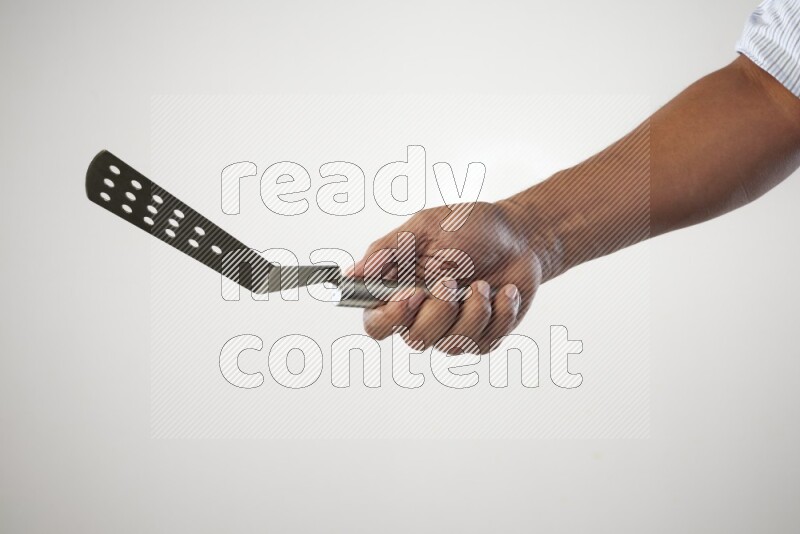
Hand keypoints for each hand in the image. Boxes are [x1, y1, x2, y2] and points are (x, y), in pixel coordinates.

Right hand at [351, 201, 543, 353]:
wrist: (517, 235)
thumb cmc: (466, 227)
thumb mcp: (423, 228)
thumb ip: (387, 251)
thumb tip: (352, 273)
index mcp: (398, 291)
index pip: (377, 324)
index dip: (391, 317)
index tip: (413, 293)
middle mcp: (421, 316)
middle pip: (416, 339)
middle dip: (439, 312)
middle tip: (453, 281)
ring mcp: (452, 330)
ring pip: (452, 345)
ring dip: (473, 312)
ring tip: (485, 284)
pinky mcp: (483, 337)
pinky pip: (485, 342)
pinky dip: (499, 314)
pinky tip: (504, 291)